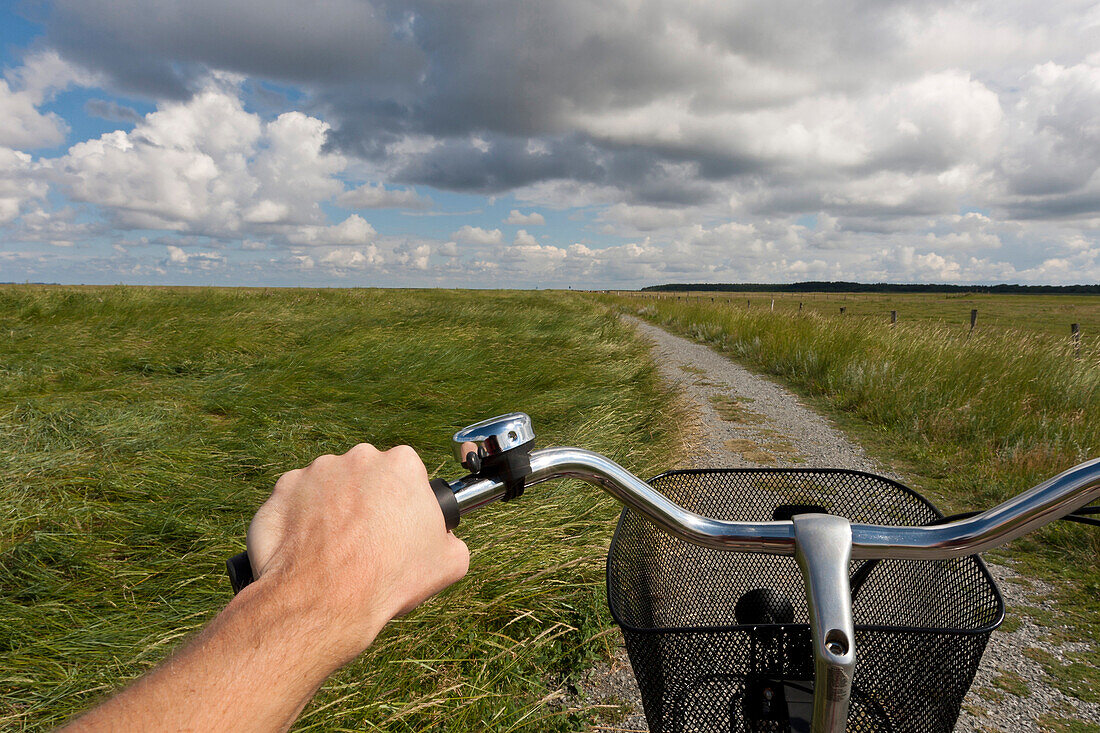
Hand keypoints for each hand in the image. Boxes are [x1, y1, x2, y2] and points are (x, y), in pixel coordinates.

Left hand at [244, 444, 469, 665]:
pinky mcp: (282, 490)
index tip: (398, 527)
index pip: (406, 475)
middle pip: (365, 475)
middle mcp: (358, 457)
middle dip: (366, 500)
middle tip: (366, 539)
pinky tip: (306, 551)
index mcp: (402, 464)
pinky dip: (298, 522)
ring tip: (333, 550)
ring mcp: (315, 471)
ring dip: (331, 510)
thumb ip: (450, 539)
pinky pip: (293, 503)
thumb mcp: (449, 562)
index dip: (403, 503)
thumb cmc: (390, 577)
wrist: (327, 599)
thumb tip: (445, 540)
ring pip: (328, 487)